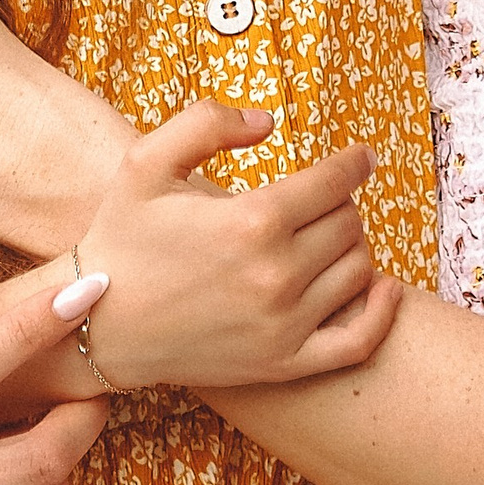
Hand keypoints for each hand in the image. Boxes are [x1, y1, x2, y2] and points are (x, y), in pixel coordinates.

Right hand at [71, 98, 403, 390]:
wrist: (98, 324)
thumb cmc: (122, 237)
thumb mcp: (147, 161)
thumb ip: (208, 122)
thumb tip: (268, 120)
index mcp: (251, 220)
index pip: (335, 181)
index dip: (353, 162)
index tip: (360, 157)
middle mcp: (276, 275)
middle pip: (348, 223)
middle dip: (338, 204)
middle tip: (316, 201)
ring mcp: (283, 326)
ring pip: (357, 270)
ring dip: (350, 246)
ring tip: (323, 236)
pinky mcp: (283, 364)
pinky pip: (357, 340)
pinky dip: (381, 312)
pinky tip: (385, 287)